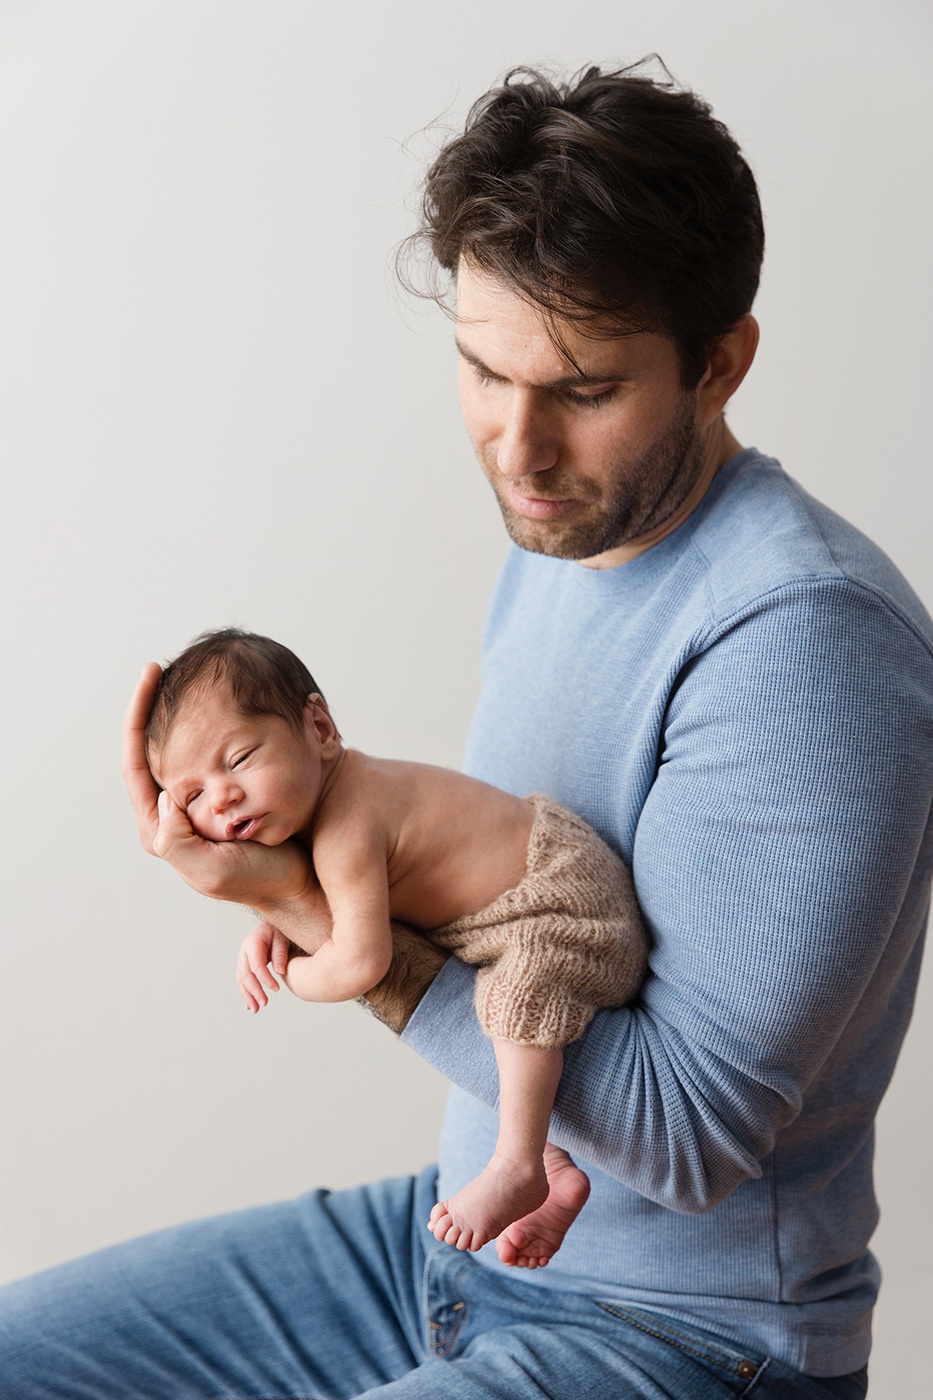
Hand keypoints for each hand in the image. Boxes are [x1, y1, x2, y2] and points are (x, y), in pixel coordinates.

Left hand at [122, 664, 314, 908]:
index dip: (136, 718)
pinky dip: (208, 725)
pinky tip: (222, 705)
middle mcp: (173, 813)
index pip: (135, 763)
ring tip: (186, 678)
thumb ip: (177, 840)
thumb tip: (162, 798)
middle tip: (161, 669)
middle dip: (151, 708)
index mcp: (160, 828)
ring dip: (179, 714)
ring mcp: (198, 802)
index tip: (150, 675)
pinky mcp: (223, 794)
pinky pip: (208, 751)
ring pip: (177, 747)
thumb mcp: (212, 870)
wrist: (299, 883)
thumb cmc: (258, 880)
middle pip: (149, 750)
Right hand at [236, 920, 292, 1012]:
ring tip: (255, 1009)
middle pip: (245, 975)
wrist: (270, 925)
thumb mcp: (282, 937)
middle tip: (264, 1004)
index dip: (266, 979)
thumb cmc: (278, 930)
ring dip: (247, 996)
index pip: (256, 966)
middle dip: (254, 991)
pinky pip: (242, 981)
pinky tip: (249, 1005)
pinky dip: (245, 993)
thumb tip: (281, 972)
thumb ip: (280, 953)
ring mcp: (242, 960)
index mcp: (252, 944)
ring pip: (241, 981)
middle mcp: (244, 953)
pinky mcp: (244, 966)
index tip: (277, 990)